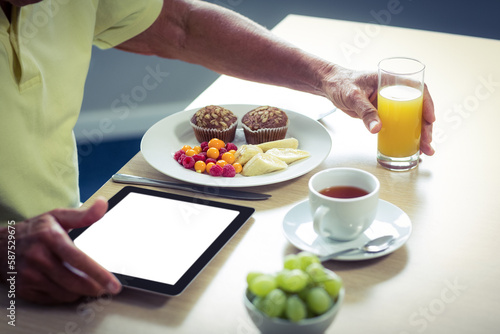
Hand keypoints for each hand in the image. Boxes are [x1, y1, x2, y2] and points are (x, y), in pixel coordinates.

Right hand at [0, 197, 121, 303]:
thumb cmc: (33, 230)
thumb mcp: (57, 217)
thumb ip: (84, 215)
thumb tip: (103, 205)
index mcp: (50, 238)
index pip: (79, 259)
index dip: (99, 274)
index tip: (113, 284)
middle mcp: (39, 258)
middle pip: (74, 282)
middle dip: (94, 288)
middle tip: (105, 287)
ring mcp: (30, 275)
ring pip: (66, 293)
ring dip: (81, 292)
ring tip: (89, 285)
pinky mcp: (25, 288)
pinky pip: (53, 299)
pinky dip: (66, 296)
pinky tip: (70, 288)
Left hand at [322, 65, 434, 155]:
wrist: (331, 87)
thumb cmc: (341, 83)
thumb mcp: (353, 96)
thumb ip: (365, 111)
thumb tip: (377, 128)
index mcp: (390, 80)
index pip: (417, 89)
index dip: (427, 103)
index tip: (429, 118)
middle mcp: (394, 92)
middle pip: (417, 108)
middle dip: (425, 126)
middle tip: (427, 141)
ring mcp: (390, 104)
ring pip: (410, 119)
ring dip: (419, 134)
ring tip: (425, 150)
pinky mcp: (383, 114)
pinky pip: (398, 125)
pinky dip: (405, 136)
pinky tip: (412, 147)